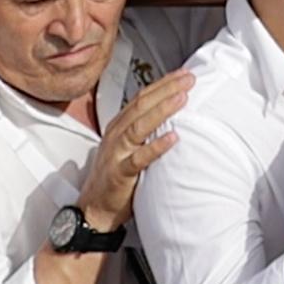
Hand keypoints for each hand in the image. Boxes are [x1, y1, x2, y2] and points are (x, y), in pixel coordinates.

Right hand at [76, 68, 195, 229]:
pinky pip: (139, 158)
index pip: (142, 98)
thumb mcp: (128, 147)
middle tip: (189, 80)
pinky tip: (172, 138)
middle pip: (141, 106)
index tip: (183, 74)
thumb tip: (173, 114)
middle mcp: (116, 135)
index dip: (163, 84)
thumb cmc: (115, 177)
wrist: (94, 208)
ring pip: (139, 126)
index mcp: (119, 126)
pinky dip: (156, 146)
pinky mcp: (120, 173)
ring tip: (182, 99)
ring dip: (162, 110)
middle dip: (166, 90)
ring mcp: (117, 153)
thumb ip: (145, 131)